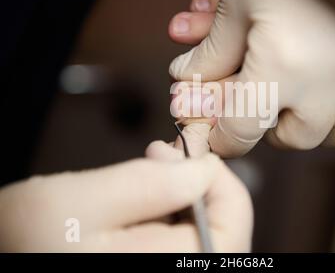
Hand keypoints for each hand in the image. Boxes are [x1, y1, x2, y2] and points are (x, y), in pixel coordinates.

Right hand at [0, 140, 251, 251]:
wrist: (3, 250)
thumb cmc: (24, 240)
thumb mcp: (79, 202)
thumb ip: (149, 184)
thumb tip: (203, 167)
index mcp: (163, 270)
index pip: (230, 229)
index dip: (223, 183)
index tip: (194, 154)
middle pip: (220, 233)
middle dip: (201, 185)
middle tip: (169, 155)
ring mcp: (161, 269)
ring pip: (200, 233)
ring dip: (184, 195)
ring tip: (153, 169)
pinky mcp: (150, 261)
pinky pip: (177, 239)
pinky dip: (169, 209)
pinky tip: (145, 193)